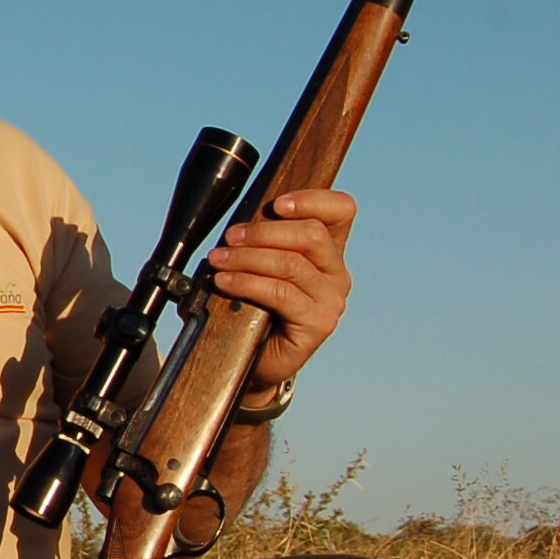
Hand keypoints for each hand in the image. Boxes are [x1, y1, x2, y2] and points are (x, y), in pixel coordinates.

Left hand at [202, 187, 355, 395]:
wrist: (255, 358)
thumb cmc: (253, 305)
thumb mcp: (257, 265)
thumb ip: (259, 241)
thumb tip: (235, 225)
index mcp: (327, 250)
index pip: (341, 211)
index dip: (313, 200)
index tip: (276, 204)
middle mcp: (336, 272)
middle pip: (312, 234)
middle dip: (263, 231)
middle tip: (230, 237)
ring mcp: (331, 299)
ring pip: (292, 263)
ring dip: (248, 258)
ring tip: (218, 260)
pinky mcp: (319, 323)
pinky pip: (281, 294)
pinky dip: (247, 283)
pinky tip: (225, 283)